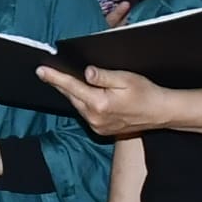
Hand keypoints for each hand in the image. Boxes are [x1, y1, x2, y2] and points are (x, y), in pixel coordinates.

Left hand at [40, 64, 169, 139]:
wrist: (160, 113)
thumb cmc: (146, 93)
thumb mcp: (126, 79)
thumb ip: (103, 76)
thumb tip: (86, 72)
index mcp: (100, 103)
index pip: (71, 86)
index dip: (55, 77)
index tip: (40, 70)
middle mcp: (95, 118)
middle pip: (71, 97)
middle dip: (60, 84)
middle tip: (47, 72)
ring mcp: (97, 126)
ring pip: (77, 106)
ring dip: (71, 93)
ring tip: (63, 80)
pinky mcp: (101, 130)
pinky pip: (85, 113)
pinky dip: (82, 103)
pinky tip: (82, 94)